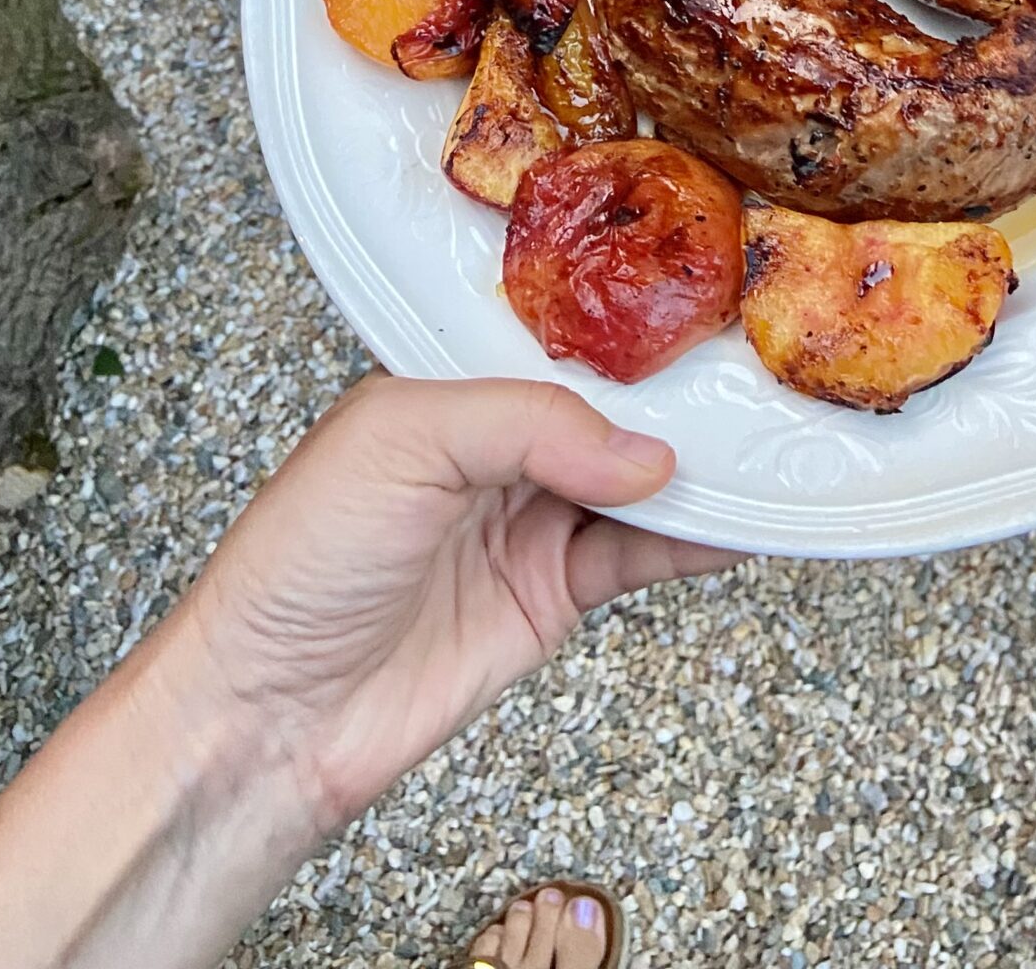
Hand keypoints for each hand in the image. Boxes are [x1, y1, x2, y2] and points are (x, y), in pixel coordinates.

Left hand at [171, 374, 732, 837]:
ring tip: (767, 454)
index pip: (556, 343)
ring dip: (698, 472)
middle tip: (753, 385)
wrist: (268, 718)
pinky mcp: (549, 595)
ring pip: (636, 482)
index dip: (623, 332)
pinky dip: (694, 541)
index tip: (697, 317)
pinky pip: (639, 557)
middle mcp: (492, 449)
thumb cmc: (295, 564)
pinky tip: (740, 525)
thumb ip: (527, 425)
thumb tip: (642, 451)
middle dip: (676, 400)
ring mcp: (525, 522)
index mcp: (448, 387)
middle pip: (609, 411)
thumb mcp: (400, 442)